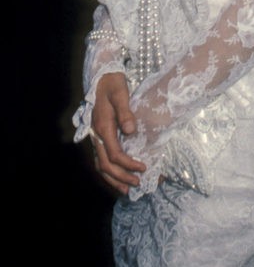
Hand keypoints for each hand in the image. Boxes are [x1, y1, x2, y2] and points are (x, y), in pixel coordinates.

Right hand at [90, 72, 145, 194]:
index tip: (143, 168)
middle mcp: (96, 136)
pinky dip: (108, 171)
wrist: (102, 77)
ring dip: (113, 178)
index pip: (115, 154)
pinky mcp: (98, 136)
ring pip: (100, 165)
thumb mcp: (121, 94)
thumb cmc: (113, 85)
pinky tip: (117, 175)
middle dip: (121, 177)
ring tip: (126, 189)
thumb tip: (131, 130)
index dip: (129, 164)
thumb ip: (125, 112)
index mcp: (103, 128)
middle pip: (105, 165)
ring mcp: (95, 137)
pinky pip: (101, 158)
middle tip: (137, 184)